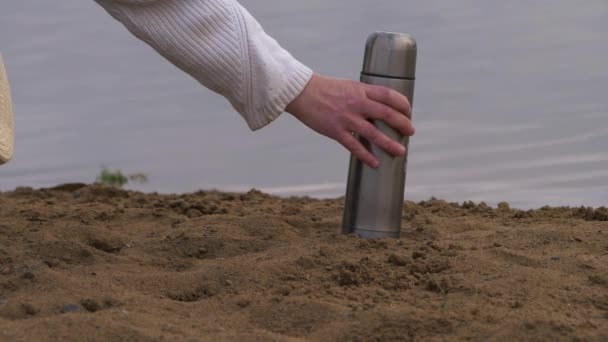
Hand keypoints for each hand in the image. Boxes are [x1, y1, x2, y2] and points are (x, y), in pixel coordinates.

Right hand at [286, 73, 414, 167]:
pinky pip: (354, 146)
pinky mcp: (336, 131)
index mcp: (361, 90)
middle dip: (402, 124)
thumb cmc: (325, 89)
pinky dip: (366, 156)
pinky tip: (375, 163)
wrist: (302, 93)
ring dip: (389, 144)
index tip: (408, 112)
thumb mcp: (349, 86)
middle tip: (410, 132)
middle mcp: (356, 103)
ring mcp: (346, 118)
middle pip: (386, 114)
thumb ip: (364, 96)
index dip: (403, 104)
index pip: (389, 95)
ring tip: (400, 151)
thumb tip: (379, 108)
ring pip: (374, 133)